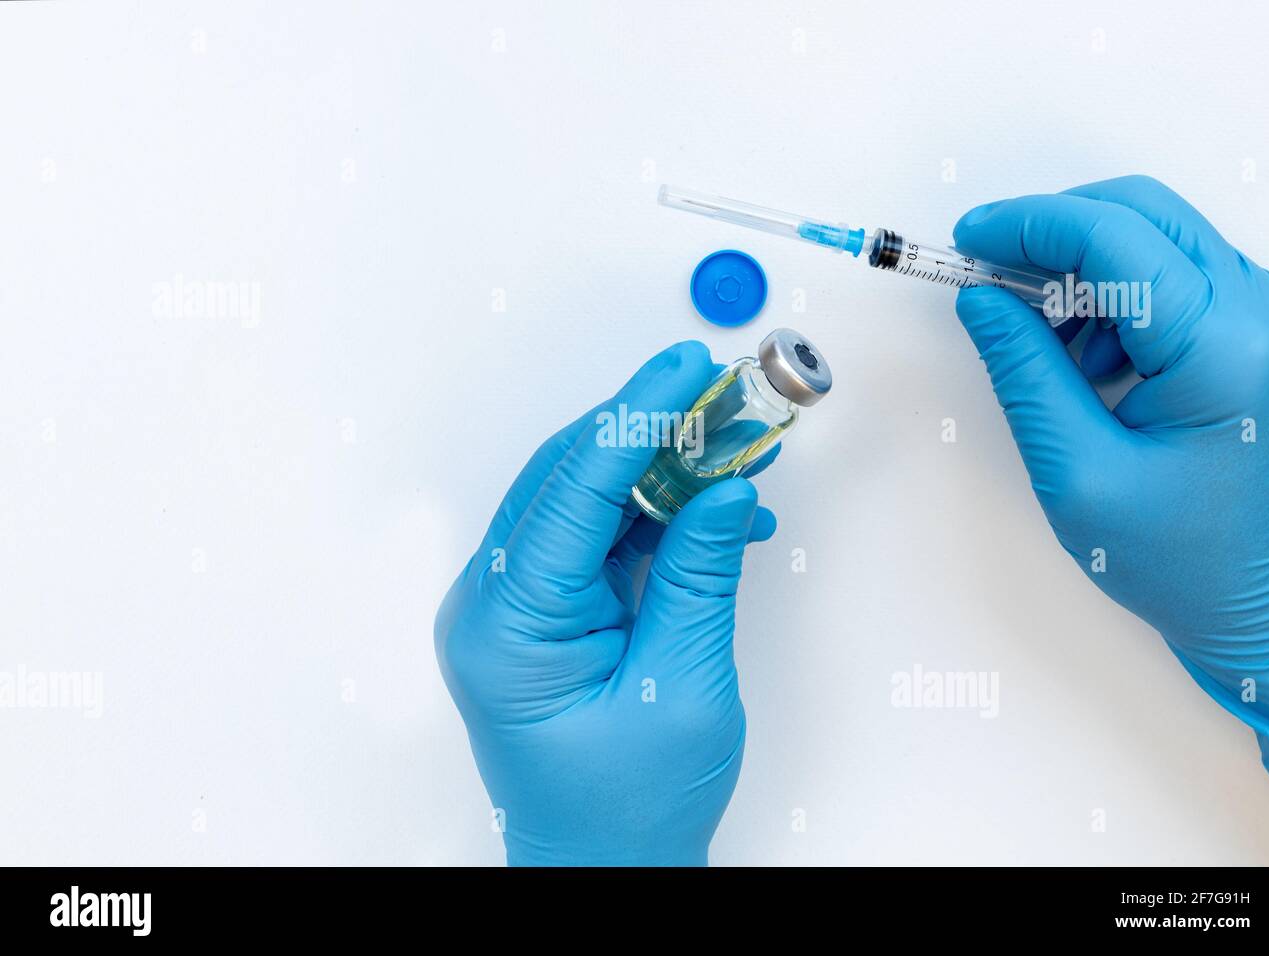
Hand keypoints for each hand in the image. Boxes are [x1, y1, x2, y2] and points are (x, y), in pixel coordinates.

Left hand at [435, 341, 777, 863]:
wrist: (601, 868)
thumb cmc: (625, 810)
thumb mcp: (681, 689)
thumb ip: (699, 577)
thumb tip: (724, 489)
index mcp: (507, 629)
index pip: (570, 491)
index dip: (632, 417)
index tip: (682, 369)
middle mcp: (495, 606)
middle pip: (570, 479)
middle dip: (650, 427)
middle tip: (718, 388)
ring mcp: (517, 605)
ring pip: (586, 497)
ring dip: (658, 465)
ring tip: (731, 439)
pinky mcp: (546, 610)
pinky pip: (598, 534)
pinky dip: (654, 511)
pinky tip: (710, 504)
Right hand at [951, 175, 1268, 781]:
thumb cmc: (1187, 562)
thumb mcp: (1079, 473)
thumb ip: (1025, 370)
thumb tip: (983, 297)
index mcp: (1224, 347)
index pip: (1113, 235)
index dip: (1029, 224)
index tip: (968, 239)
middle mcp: (1263, 314)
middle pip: (1142, 214)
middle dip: (1054, 233)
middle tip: (989, 275)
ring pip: (1158, 239)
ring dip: (1086, 269)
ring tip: (1048, 346)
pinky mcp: (1261, 335)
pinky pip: (1178, 278)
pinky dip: (1119, 297)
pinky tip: (1092, 363)